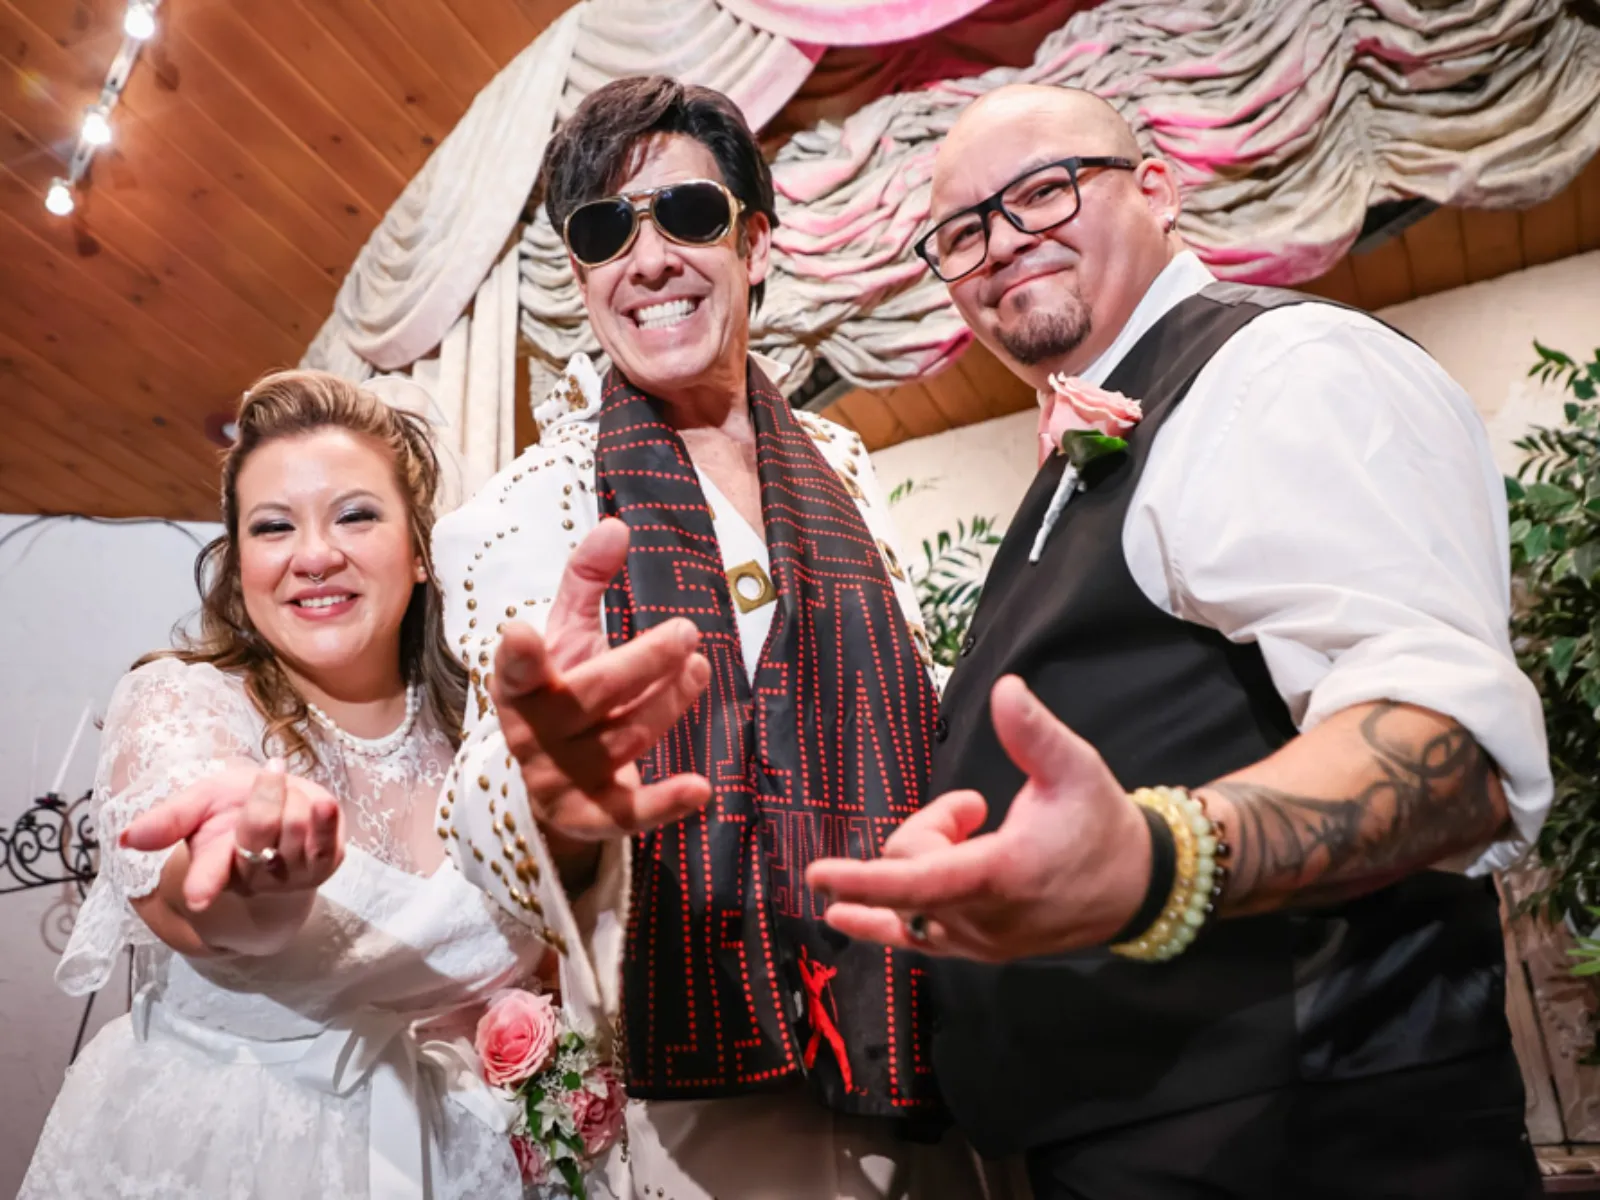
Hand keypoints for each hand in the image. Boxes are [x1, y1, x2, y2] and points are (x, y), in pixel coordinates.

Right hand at [122, 758, 344, 911]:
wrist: (283, 808)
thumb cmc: (232, 808)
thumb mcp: (199, 803)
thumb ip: (169, 820)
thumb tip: (126, 839)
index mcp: (214, 863)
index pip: (207, 876)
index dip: (203, 886)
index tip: (198, 901)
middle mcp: (252, 875)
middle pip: (259, 831)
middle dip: (264, 793)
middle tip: (269, 771)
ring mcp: (292, 874)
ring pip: (295, 825)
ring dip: (293, 796)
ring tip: (288, 794)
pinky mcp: (326, 864)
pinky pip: (329, 838)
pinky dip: (325, 815)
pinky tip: (321, 804)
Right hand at [491, 518, 712, 852]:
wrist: (553, 778)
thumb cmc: (562, 690)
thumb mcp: (567, 637)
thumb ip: (585, 582)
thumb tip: (616, 526)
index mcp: (521, 688)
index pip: (516, 672)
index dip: (518, 656)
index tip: (522, 632)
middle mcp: (535, 736)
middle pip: (591, 698)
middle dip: (642, 664)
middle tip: (686, 632)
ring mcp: (561, 780)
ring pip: (623, 739)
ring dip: (669, 702)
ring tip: (701, 667)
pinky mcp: (592, 816)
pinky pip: (629, 813)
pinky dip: (665, 803)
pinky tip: (701, 788)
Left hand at [804, 676, 1150, 962]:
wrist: (1135, 887)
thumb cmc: (1100, 824)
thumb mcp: (1075, 768)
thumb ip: (1034, 732)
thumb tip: (1005, 689)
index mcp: (1001, 875)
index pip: (919, 882)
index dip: (865, 878)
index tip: (818, 873)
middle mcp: (982, 920)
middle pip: (908, 872)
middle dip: (928, 829)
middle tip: (974, 806)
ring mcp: (976, 941)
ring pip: (909, 897)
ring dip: (920, 860)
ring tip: (969, 833)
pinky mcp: (975, 950)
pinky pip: (913, 938)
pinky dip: (876, 920)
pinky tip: (839, 916)